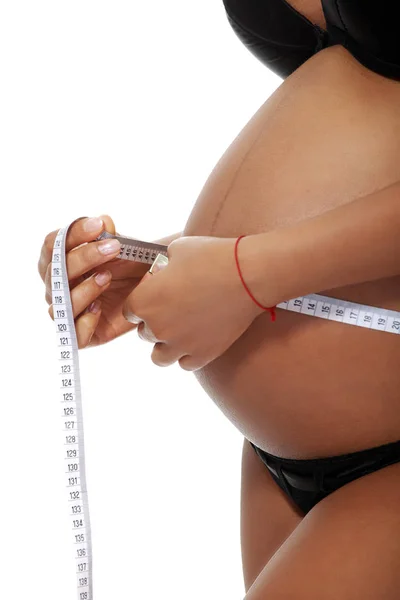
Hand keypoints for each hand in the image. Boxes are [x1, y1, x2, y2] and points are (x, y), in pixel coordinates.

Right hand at [38, 215, 149, 348]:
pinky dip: (84, 321)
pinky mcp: (85, 335)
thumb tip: (105, 222)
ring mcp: (70, 312)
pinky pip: (74, 335)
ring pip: (60, 304)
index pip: (51, 246)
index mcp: (61, 263)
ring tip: (107, 277)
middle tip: (114, 247)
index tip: (99, 225)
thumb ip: (112, 236)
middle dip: (84, 257)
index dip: (71, 234)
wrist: (157, 292)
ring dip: (83, 288)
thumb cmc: (133, 268)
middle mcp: (59, 288)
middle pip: (55, 272)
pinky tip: (100, 307)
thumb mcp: (125, 248)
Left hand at [122, 235, 262, 370]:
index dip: (143, 302)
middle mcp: (157, 327)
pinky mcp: (203, 354)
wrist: (248, 275)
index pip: (130, 311)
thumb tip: (162, 272)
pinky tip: (197, 340)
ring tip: (180, 331)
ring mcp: (179, 344)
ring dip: (166, 345)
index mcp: (144, 301)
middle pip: (144, 333)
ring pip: (160, 357)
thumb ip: (161, 266)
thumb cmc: (212, 256)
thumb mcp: (176, 250)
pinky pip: (185, 364)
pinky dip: (187, 355)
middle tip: (174, 309)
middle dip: (155, 322)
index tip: (156, 296)